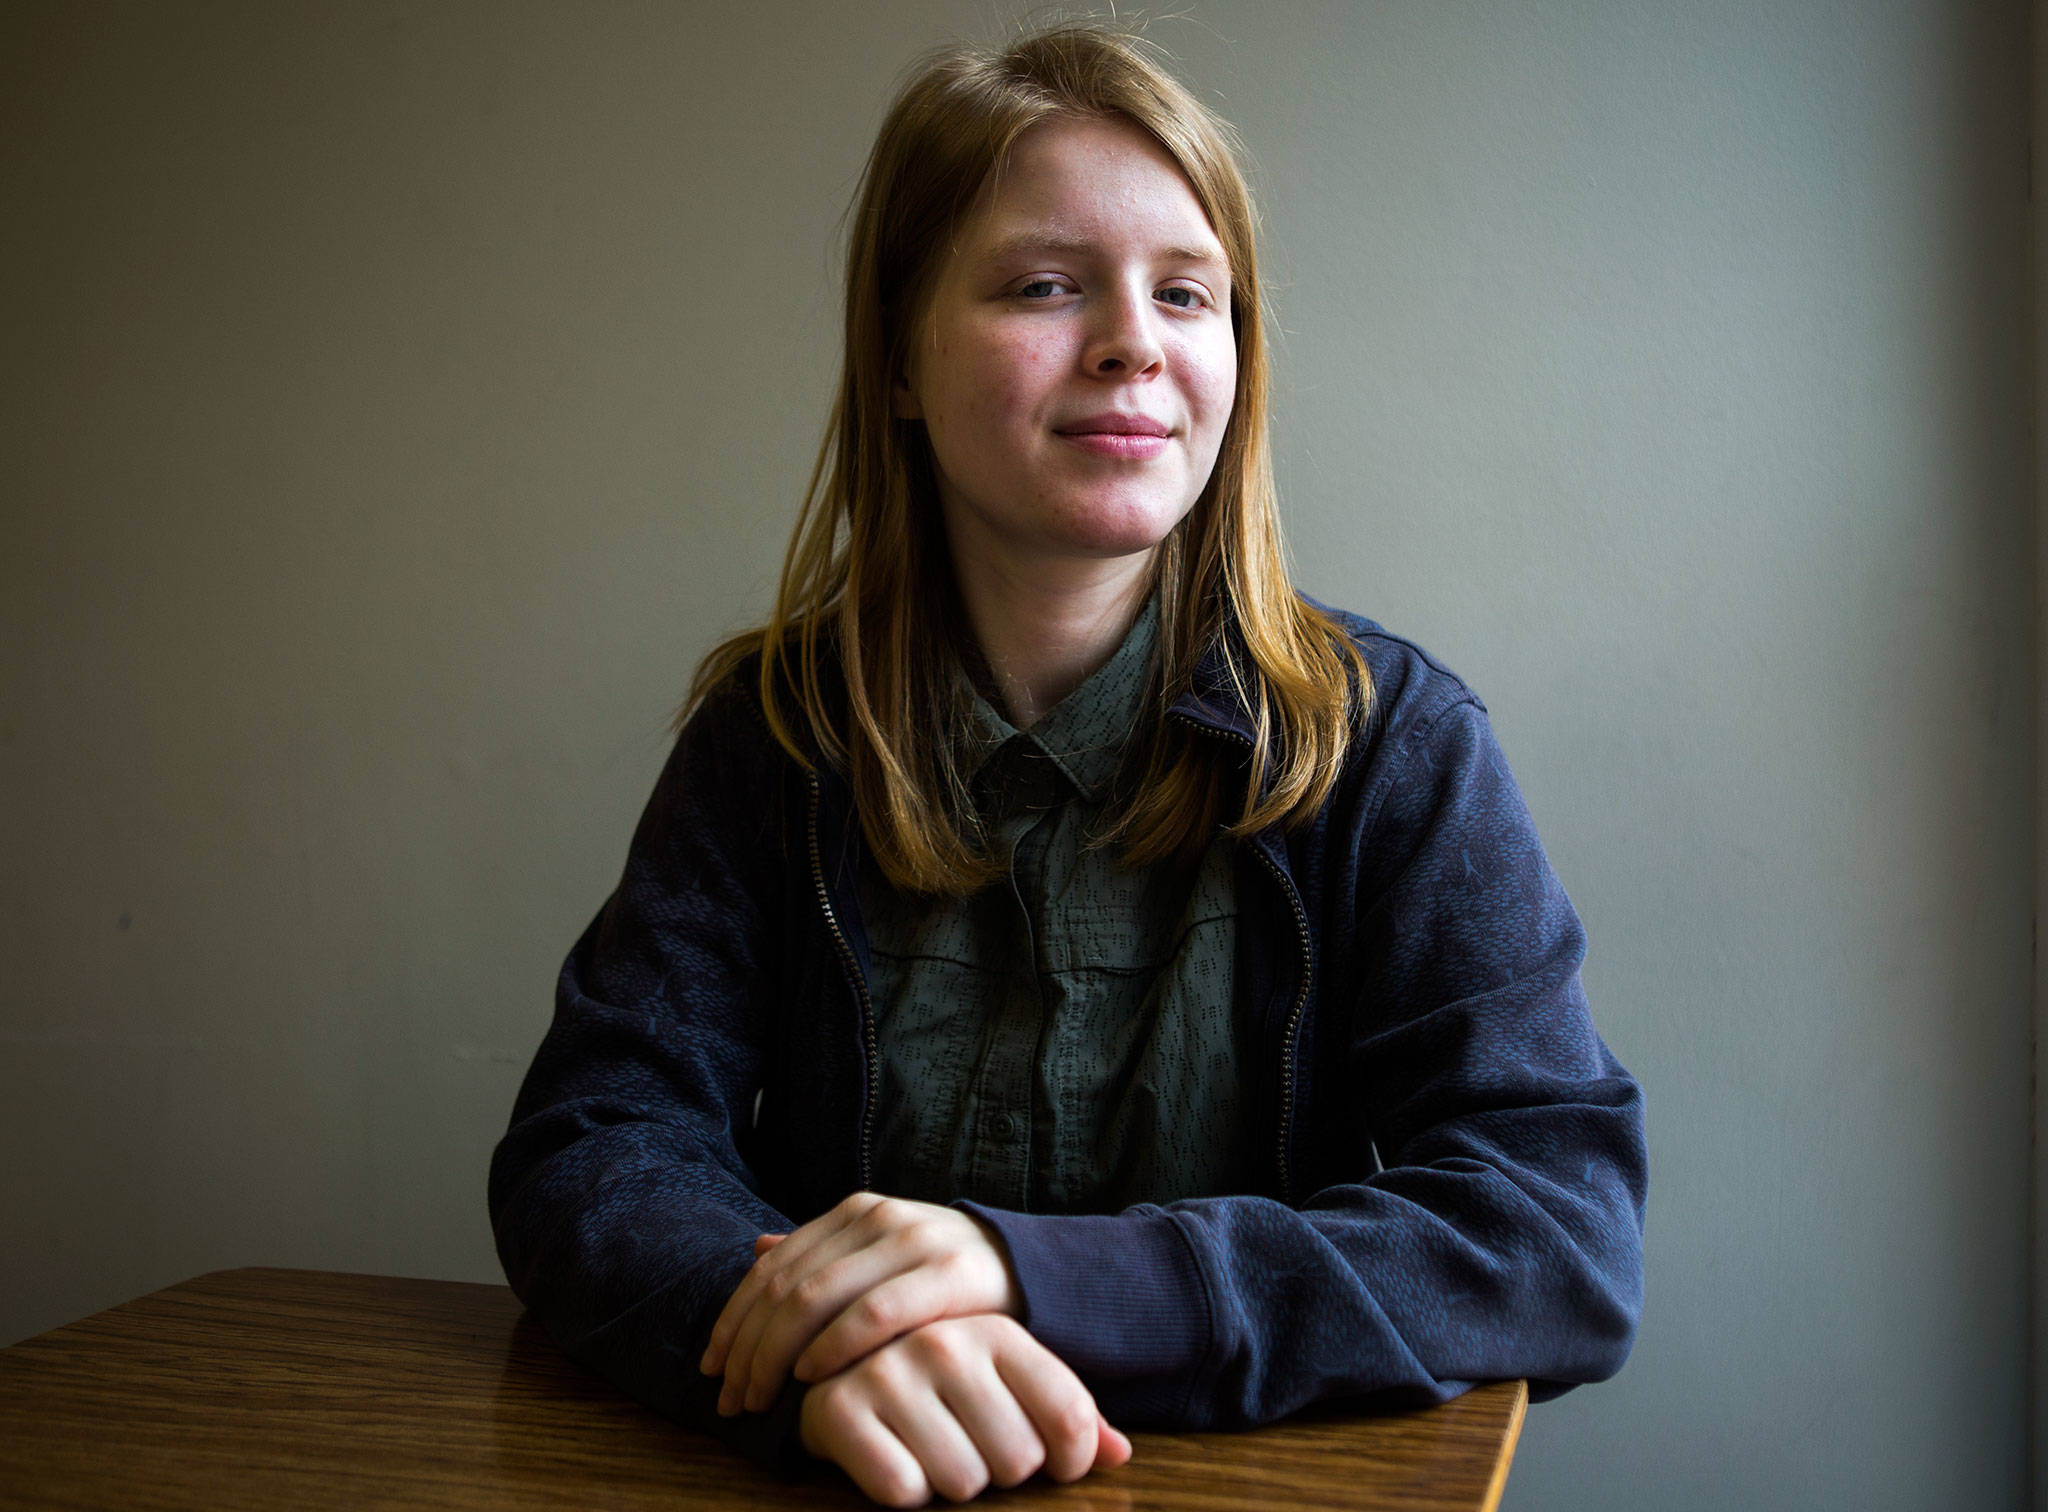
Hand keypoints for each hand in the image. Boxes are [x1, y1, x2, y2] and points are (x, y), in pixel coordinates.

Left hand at [701, 1192, 1022, 1414]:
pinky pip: (875, 1313)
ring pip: (818, 1297)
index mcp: (854, 1212)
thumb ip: (823, 1255)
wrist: (1032, 1270)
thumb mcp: (879, 1257)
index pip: (771, 1267)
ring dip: (777, 1355)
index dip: (733, 1319)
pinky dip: (833, 1345)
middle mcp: (878, 1217)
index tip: (712, 1368)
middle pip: (786, 1286)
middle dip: (748, 1347)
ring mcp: (913, 1241)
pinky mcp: (948, 1274)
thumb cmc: (943, 1277)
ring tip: (760, 1399)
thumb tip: (755, 1249)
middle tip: (730, 1398)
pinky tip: (811, 1376)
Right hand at [799, 1313, 1131, 1506]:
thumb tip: (1121, 1454)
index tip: (1051, 1465)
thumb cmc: (940, 1386)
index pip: (1069, 1416)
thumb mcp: (1007, 1385)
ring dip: (948, 1484)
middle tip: (967, 1446)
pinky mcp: (842, 1408)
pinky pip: (903, 1490)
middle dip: (998, 1472)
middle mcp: (946, 1342)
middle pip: (1019, 1460)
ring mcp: (890, 1371)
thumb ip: (1067, 1416)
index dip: (1070, 1461)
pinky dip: (901, 1490)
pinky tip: (889, 1455)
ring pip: (963, 1482)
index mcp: (997, 1330)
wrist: (830, 1362)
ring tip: (927, 1448)